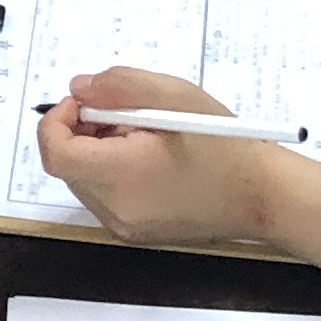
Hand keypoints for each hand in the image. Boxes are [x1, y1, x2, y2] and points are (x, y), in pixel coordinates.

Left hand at [34, 69, 285, 248]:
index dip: (57, 120)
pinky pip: (104, 196)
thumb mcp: (174, 96)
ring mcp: (125, 226)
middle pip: (67, 165)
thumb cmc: (226, 145)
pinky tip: (150, 157)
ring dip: (98, 151)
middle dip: (83, 132)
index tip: (84, 101)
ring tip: (145, 135)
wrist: (264, 195)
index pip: (56, 152)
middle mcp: (116, 210)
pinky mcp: (136, 233)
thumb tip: (79, 89)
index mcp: (123, 176)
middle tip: (126, 114)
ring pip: (84, 180)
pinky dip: (112, 171)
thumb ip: (119, 87)